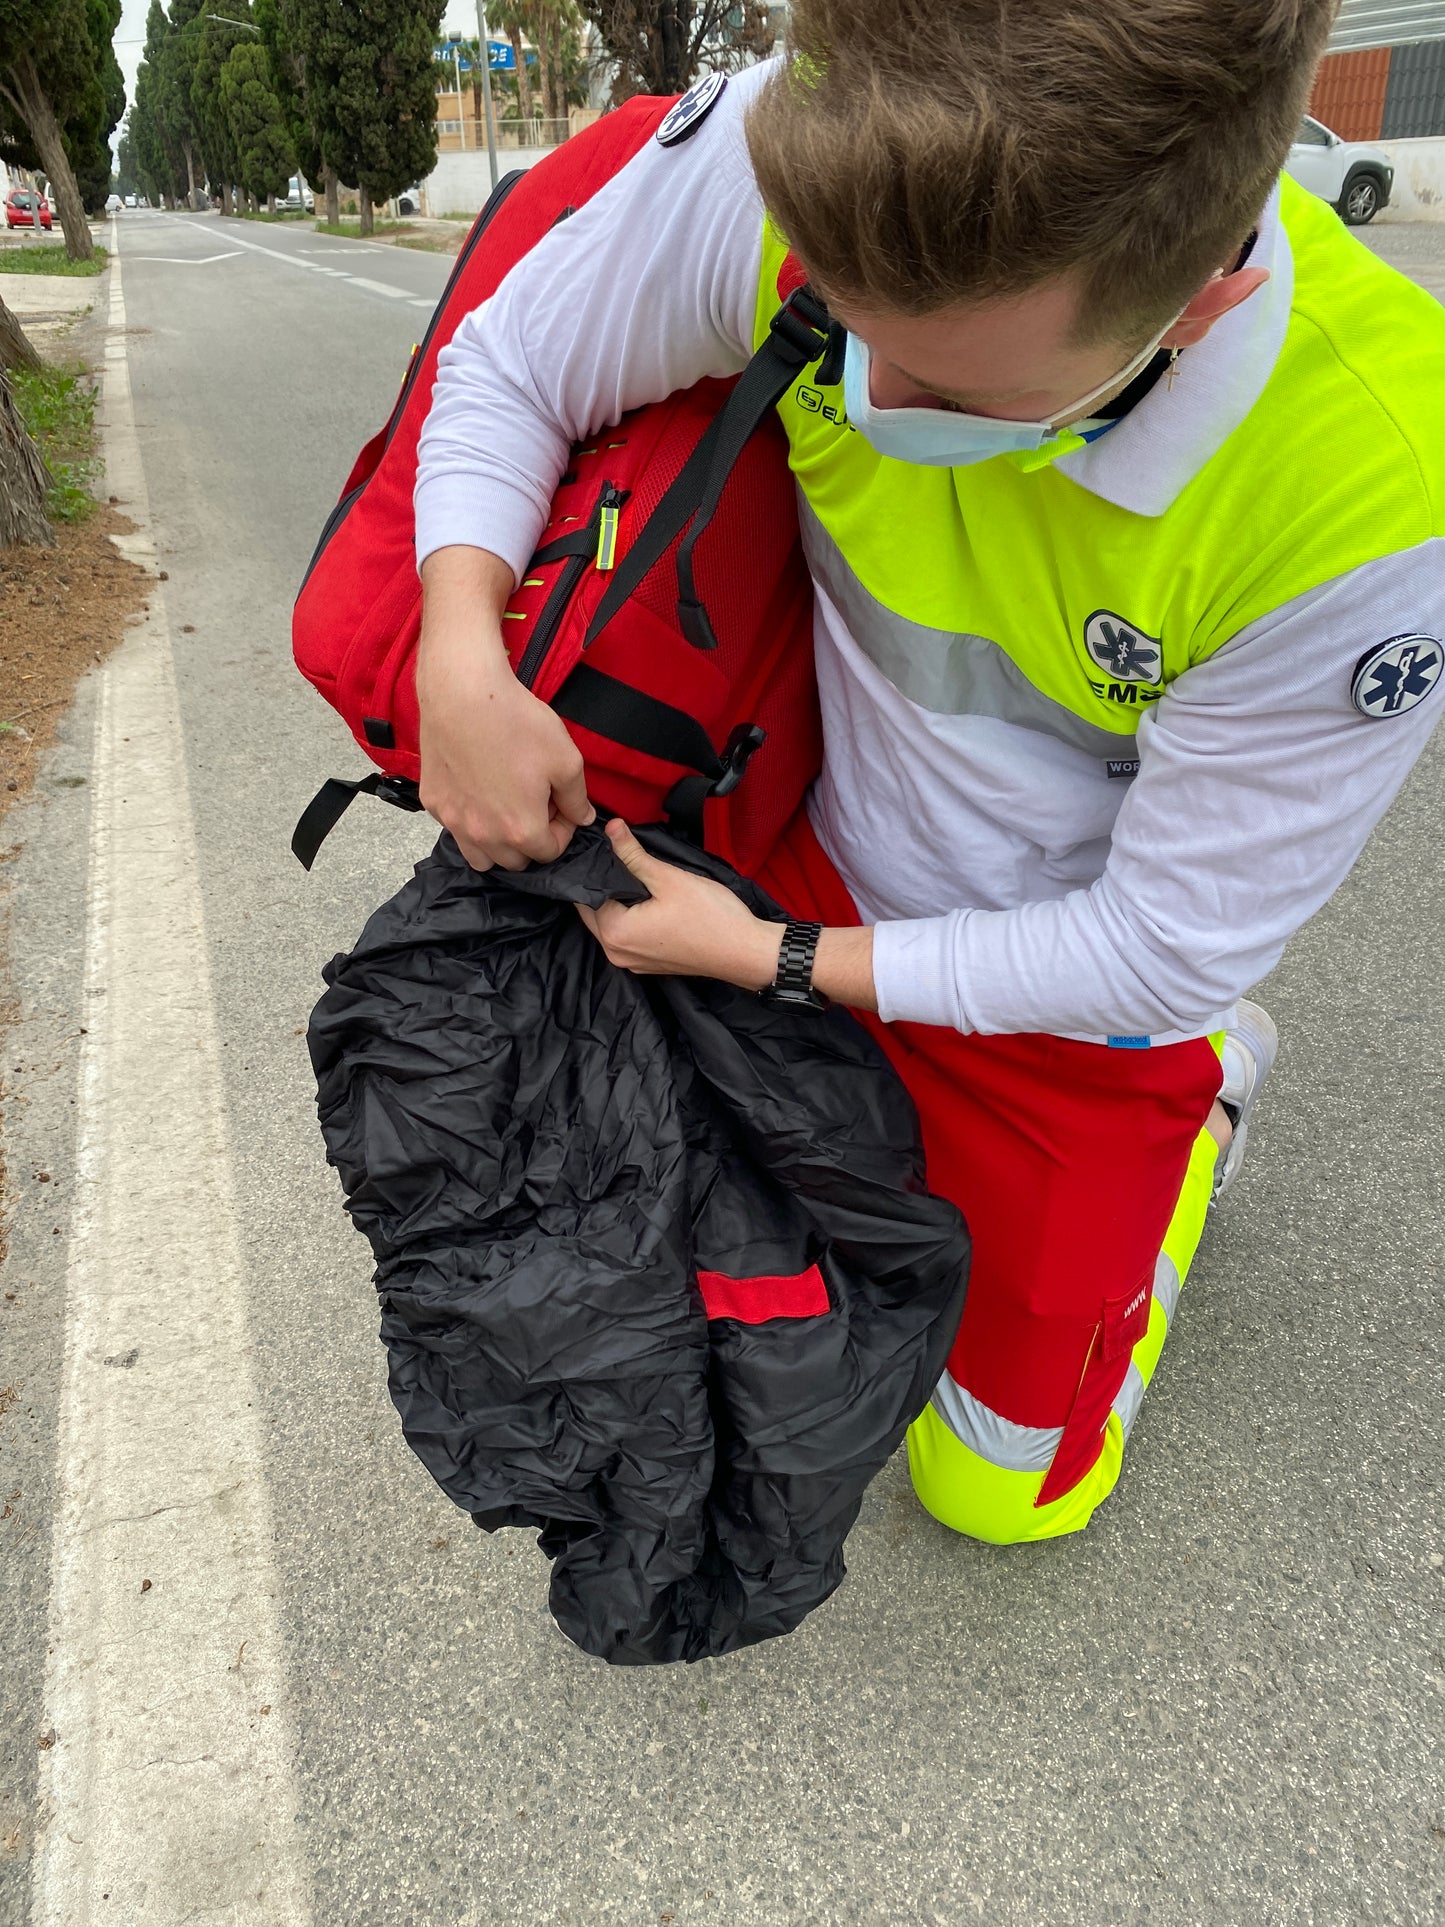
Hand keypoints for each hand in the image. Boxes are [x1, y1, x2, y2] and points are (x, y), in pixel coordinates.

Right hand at [416, 545, 593, 871]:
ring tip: (506, 810)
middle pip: (516, 861)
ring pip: (480, 857)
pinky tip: (479, 791)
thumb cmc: (518, 723)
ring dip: (498, 845)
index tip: (561, 805)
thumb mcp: (566, 759)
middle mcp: (484, 836)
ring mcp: (454, 822)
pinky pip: (455, 829)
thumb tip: (582, 819)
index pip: (549, 853)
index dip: (562, 830)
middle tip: (536, 803)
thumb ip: (577, 798)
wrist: (462, 692)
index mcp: (522, 830)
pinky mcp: (432, 802)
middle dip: (531, 840)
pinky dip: (470, 823)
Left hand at [577, 820, 784, 988]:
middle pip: (594, 911)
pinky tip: (648, 902)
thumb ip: (633, 854)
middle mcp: (616, 953)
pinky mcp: (647, 965)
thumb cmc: (711, 917)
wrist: (745, 952)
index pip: (587, 894)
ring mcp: (631, 963)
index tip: (608, 850)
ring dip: (617, 903)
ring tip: (637, 878)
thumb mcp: (668, 878)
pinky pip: (627, 936)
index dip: (596, 869)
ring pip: (610, 924)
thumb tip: (611, 829)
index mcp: (614, 932)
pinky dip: (630, 919)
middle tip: (623, 860)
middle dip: (605, 886)